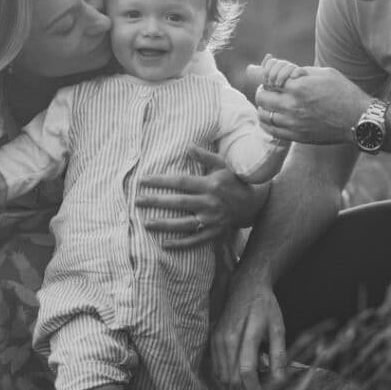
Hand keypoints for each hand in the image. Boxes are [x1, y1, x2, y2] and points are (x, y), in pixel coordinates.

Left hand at [138, 145, 266, 248]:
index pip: (181, 182)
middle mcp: (210, 203)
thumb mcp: (223, 165)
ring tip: (146, 223)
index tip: (143, 181)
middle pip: (179, 203)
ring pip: (184, 224)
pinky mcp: (214, 233)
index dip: (161, 181)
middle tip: (138, 201)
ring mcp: (212, 220)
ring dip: (165, 224)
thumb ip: (204, 156)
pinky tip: (164, 244)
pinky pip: (195, 241)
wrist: (253, 204)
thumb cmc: (233, 181)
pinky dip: (180, 244)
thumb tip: (187, 145)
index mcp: (209, 185)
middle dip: (156, 201)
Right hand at [211, 274, 286, 389]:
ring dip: (234, 389)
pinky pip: (215, 368)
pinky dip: (225, 380)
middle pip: (231, 378)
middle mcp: (227, 338)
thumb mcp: (278, 326)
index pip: (246, 371)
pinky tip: (237, 382)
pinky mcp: (212, 340)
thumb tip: (279, 380)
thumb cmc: (264, 305)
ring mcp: (217, 339)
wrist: (245, 285)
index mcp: (247, 333)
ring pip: (221, 376)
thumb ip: (278, 354)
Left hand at [248, 63, 370, 143]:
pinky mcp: (297, 136)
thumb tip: (284, 70)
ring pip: (264, 115)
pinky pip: (271, 130)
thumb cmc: (344, 93)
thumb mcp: (324, 73)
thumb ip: (301, 72)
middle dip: (264, 90)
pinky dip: (268, 123)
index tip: (275, 78)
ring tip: (271, 104)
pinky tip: (273, 117)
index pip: (269, 79)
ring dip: (264, 107)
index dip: (270, 76)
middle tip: (270, 90)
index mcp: (299, 87)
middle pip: (262, 96)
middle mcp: (292, 106)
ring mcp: (293, 123)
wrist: (358, 119)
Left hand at [259, 54, 305, 89]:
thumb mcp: (271, 82)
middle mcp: (287, 66)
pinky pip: (300, 70)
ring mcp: (295, 70)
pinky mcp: (304, 75)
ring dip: (282, 75)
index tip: (264, 79)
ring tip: (278, 85)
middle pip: (280, 63)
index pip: (272, 62)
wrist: (300, 90)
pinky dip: (296, 72)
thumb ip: (265, 72)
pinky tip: (292, 77)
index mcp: (278, 66)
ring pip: (289, 67)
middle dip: (273, 73)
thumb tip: (268, 55)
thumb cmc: (282, 87)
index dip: (267, 69)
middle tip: (271, 83)